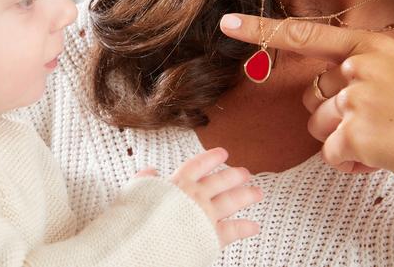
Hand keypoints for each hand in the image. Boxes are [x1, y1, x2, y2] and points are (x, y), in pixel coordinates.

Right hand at [137, 147, 261, 247]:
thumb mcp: (136, 191)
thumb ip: (145, 180)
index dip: (212, 157)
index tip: (223, 153)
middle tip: (245, 173)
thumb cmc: (137, 217)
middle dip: (234, 176)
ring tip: (258, 192)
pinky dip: (245, 228)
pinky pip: (233, 230)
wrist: (144, 241)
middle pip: (221, 181)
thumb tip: (150, 170)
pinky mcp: (211, 234)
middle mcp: (196, 195)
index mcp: (178, 183)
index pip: (199, 165)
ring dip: (246, 196)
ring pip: (232, 201)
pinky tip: (254, 226)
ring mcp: (206, 214)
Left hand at [219, 13, 393, 192]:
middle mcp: (357, 68)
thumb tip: (328, 84)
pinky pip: (330, 154)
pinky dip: (351, 163)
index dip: (260, 29)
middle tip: (376, 121)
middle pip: (310, 96)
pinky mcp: (354, 132)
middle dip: (332, 115)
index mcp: (368, 47)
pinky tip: (382, 157)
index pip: (304, 34)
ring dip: (343, 141)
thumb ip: (362, 67)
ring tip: (384, 138)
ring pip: (317, 126)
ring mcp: (355, 99)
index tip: (226, 23)